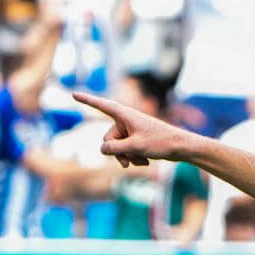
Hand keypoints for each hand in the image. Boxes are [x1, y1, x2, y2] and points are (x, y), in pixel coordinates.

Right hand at [72, 91, 194, 168]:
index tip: (73, 92)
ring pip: (117, 148)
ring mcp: (131, 131)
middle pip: (108, 139)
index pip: (101, 105)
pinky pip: (126, 151)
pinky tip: (146, 161)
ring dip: (128, 157)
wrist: (181, 148)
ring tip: (142, 161)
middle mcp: (125, 121)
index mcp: (124, 114)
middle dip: (117, 152)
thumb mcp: (134, 147)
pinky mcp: (136, 140)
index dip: (86, 100)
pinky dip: (134, 157)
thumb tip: (102, 149)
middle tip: (128, 162)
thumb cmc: (160, 142)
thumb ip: (114, 148)